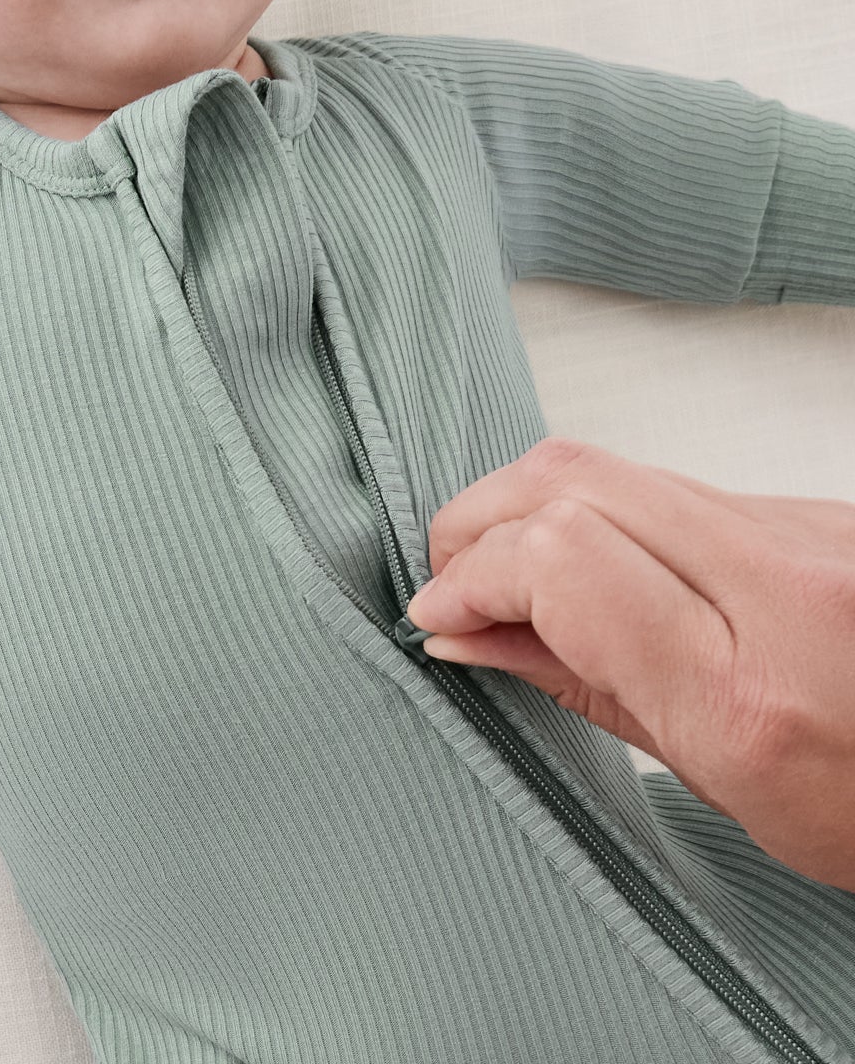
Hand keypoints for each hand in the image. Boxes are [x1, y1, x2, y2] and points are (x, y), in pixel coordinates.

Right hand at [405, 438, 854, 891]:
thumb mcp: (725, 785)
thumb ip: (582, 686)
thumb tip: (470, 632)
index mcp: (748, 693)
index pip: (561, 560)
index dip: (472, 570)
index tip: (439, 608)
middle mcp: (784, 586)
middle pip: (575, 480)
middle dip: (480, 513)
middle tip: (452, 570)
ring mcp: (808, 528)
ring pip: (618, 468)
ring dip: (533, 505)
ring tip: (506, 567)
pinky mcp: (815, 503)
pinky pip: (675, 481)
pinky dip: (603, 510)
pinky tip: (595, 562)